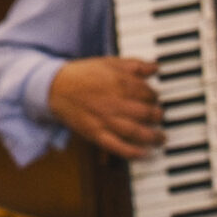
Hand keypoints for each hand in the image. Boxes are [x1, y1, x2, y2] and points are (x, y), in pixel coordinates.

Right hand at [47, 56, 164, 158]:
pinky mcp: (95, 133)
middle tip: (160, 118)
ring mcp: (105, 119)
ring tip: (160, 138)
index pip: (148, 93)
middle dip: (157, 117)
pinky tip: (144, 153)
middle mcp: (115, 102)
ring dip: (152, 137)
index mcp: (120, 82)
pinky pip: (117, 146)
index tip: (155, 100)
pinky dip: (132, 152)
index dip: (155, 97)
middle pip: (146, 113)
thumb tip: (156, 66)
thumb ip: (134, 65)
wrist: (56, 87)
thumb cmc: (84, 74)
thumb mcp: (109, 62)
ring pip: (135, 131)